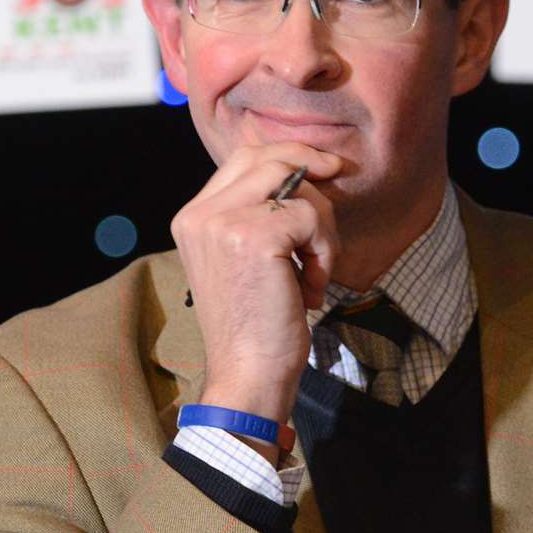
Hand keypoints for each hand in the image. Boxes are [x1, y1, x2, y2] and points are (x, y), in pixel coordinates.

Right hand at [170, 143, 342, 450]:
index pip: (244, 159)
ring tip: (313, 273)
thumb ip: (258, 216)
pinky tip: (311, 289)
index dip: (288, 157)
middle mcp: (200, 215)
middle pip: (268, 158)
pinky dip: (324, 253)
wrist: (248, 375)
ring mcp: (223, 223)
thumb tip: (307, 172)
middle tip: (339, 180)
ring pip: (297, 187)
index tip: (324, 169)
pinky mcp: (253, 237)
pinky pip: (311, 218)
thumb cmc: (257, 325)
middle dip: (311, 169)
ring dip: (322, 228)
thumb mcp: (248, 260)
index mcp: (193, 218)